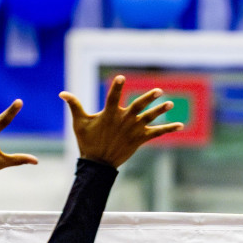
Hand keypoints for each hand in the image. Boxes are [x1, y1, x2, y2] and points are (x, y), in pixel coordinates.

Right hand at [61, 76, 183, 169]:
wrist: (98, 164)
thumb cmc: (87, 141)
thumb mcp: (80, 123)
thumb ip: (74, 105)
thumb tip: (62, 93)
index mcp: (109, 114)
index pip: (113, 97)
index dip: (117, 87)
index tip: (121, 78)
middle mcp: (124, 120)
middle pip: (139, 106)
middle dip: (149, 98)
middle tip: (159, 90)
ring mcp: (133, 130)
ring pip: (150, 118)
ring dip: (161, 110)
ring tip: (170, 103)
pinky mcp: (140, 139)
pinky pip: (157, 133)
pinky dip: (168, 128)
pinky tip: (180, 125)